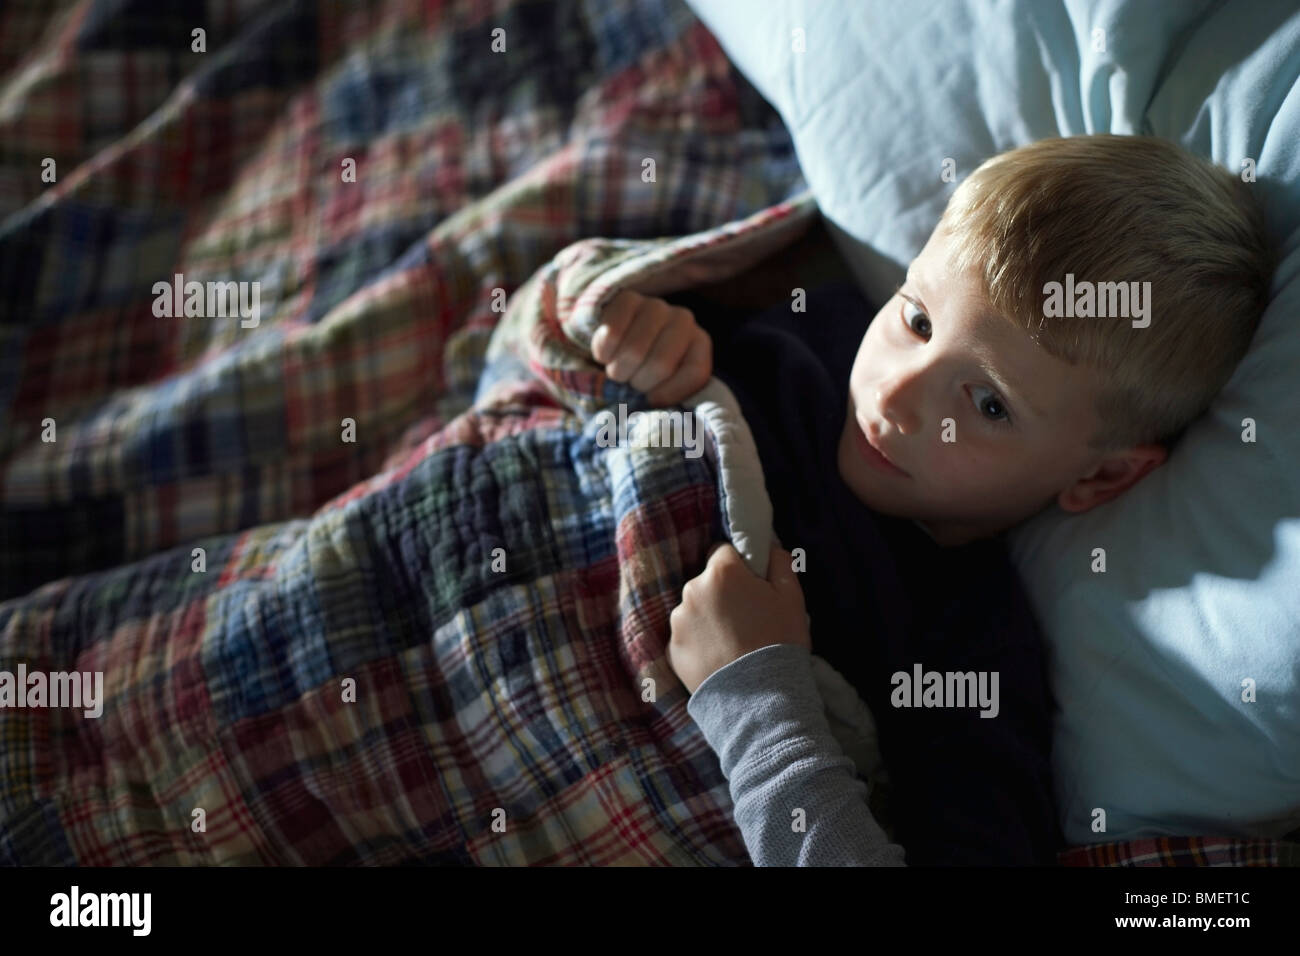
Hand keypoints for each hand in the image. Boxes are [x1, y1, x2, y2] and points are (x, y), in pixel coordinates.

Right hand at [591, 290, 711, 405]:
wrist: (615, 338)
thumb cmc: (643, 369)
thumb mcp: (662, 386)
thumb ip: (666, 400)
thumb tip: (655, 413)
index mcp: (699, 345)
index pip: (695, 373)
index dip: (669, 394)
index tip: (651, 400)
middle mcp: (684, 321)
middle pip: (661, 365)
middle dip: (638, 382)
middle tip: (630, 381)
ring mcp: (657, 306)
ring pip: (634, 351)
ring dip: (618, 370)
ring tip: (617, 369)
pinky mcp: (627, 299)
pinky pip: (612, 334)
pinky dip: (603, 352)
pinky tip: (605, 354)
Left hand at [667, 541, 809, 694]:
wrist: (760, 699)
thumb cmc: (780, 642)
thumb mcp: (792, 597)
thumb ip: (779, 562)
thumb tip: (768, 545)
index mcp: (721, 572)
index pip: (724, 552)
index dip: (739, 568)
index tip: (752, 587)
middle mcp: (693, 591)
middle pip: (707, 582)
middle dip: (723, 593)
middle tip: (746, 619)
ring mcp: (678, 621)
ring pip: (695, 609)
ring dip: (709, 618)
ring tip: (733, 643)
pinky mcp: (672, 649)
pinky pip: (686, 636)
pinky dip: (699, 642)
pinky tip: (720, 657)